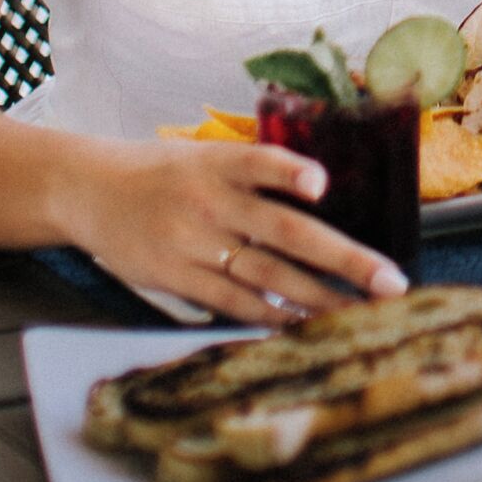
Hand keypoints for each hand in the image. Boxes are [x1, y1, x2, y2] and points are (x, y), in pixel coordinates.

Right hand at [64, 138, 407, 327]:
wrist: (91, 190)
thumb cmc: (164, 172)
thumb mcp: (206, 155)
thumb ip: (256, 174)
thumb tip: (318, 198)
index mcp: (223, 163)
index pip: (262, 163)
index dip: (290, 173)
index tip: (321, 186)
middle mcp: (212, 202)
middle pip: (285, 231)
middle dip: (343, 259)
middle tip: (390, 280)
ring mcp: (194, 243)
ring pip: (267, 274)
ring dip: (319, 298)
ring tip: (361, 314)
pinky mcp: (178, 277)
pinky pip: (233, 301)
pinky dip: (270, 315)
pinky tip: (305, 325)